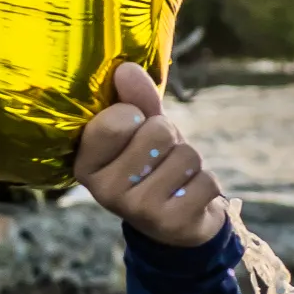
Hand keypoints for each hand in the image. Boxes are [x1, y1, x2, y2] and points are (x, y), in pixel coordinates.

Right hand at [74, 61, 225, 247]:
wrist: (175, 222)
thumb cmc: (153, 165)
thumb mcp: (141, 131)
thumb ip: (135, 99)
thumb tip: (126, 69)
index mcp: (86, 163)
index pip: (116, 119)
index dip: (137, 115)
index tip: (134, 128)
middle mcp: (105, 191)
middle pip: (158, 132)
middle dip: (170, 137)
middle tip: (159, 157)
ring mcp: (137, 211)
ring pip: (186, 155)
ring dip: (190, 161)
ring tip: (175, 177)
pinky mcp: (172, 224)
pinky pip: (207, 181)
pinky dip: (206, 182)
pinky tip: (189, 196)